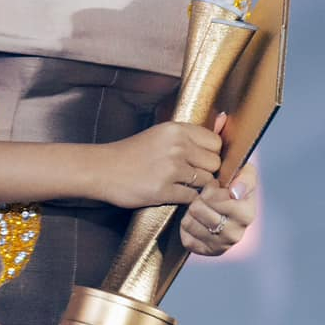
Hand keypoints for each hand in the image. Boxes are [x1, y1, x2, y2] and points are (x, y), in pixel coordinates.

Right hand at [95, 120, 222, 209]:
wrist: (102, 169)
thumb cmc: (132, 152)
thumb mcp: (160, 134)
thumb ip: (187, 136)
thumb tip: (222, 125)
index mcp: (177, 130)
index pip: (215, 142)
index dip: (211, 153)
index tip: (202, 160)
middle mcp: (177, 147)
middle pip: (214, 163)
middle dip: (207, 172)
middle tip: (193, 175)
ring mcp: (171, 169)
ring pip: (206, 182)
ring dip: (199, 187)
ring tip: (183, 185)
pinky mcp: (163, 191)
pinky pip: (191, 198)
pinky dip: (187, 200)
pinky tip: (175, 194)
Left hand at [180, 159, 256, 256]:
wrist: (228, 204)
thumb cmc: (234, 185)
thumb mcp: (245, 173)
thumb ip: (245, 178)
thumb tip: (234, 192)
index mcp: (247, 214)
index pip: (215, 199)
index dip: (209, 189)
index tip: (213, 185)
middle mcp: (236, 234)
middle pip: (198, 210)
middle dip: (197, 199)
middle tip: (203, 197)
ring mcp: (221, 246)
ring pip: (189, 223)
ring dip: (190, 212)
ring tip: (199, 208)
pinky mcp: (206, 252)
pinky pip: (186, 238)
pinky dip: (186, 228)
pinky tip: (196, 221)